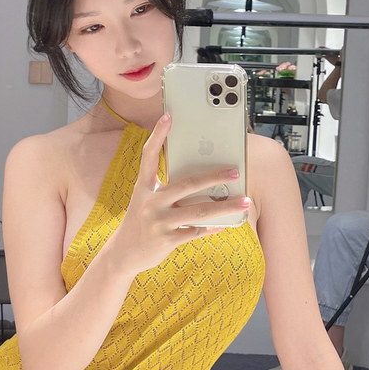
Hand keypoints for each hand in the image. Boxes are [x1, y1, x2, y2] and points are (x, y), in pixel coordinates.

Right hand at [103, 115, 248, 277]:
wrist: (123, 253)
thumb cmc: (141, 221)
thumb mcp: (146, 200)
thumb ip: (166, 188)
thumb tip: (202, 179)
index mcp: (143, 187)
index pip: (149, 156)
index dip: (157, 135)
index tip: (168, 116)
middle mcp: (150, 202)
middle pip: (186, 185)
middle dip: (213, 177)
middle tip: (235, 172)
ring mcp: (158, 222)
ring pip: (198, 212)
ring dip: (225, 207)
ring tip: (245, 201)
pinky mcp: (166, 240)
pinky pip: (196, 232)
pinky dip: (213, 227)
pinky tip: (227, 223)